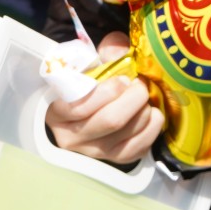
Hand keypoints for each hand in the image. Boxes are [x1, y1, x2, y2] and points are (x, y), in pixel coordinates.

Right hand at [47, 32, 162, 164]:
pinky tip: (151, 113)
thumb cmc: (90, 84)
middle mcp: (72, 138)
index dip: (108, 91)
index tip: (123, 78)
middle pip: (111, 120)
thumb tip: (119, 48)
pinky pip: (141, 146)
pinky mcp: (116, 160)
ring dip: (145, 109)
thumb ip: (105, 52)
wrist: (95, 108)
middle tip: (140, 84)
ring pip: (129, 132)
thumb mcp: (91, 64)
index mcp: (57, 113)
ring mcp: (94, 152)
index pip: (79, 107)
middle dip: (134, 97)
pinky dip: (153, 126)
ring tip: (144, 97)